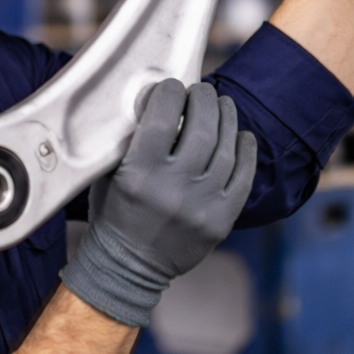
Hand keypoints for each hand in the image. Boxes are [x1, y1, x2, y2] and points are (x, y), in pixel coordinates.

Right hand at [60, 79, 256, 327]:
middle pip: (201, 127)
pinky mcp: (221, 220)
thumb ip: (129, 140)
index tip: (171, 86)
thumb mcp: (108, 174)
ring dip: (227, 118)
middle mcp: (173, 189)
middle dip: (203, 99)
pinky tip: (242, 136)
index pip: (162, 116)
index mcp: (138, 174)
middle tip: (201, 90)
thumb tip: (152, 99)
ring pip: (226, 148)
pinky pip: (243, 177)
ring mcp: (202, 206)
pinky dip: (246, 152)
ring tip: (223, 105)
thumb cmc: (113, 213)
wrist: (127, 268)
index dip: (170, 92)